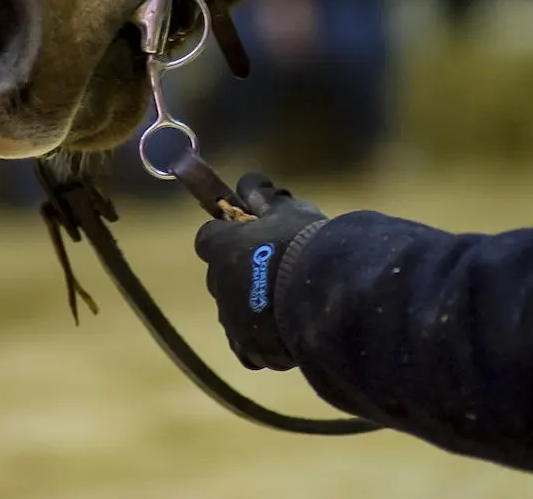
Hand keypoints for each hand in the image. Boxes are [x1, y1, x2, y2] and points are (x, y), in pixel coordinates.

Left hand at [193, 172, 329, 371]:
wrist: (325, 299)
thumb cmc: (303, 246)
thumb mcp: (288, 211)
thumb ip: (263, 196)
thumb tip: (248, 182)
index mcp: (221, 249)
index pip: (207, 239)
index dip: (226, 237)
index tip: (248, 237)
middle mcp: (218, 285)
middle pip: (219, 275)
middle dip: (238, 272)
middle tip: (272, 270)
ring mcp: (231, 320)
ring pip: (233, 311)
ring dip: (249, 306)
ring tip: (285, 305)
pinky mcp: (248, 349)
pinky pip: (245, 345)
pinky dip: (258, 339)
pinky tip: (283, 333)